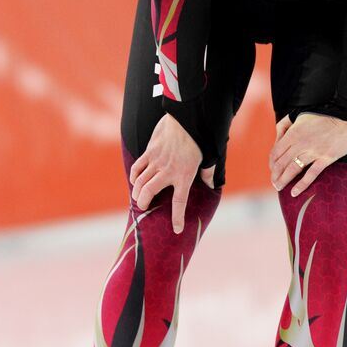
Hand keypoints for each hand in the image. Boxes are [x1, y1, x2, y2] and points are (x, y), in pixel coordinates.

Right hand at [129, 113, 215, 233]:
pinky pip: (138, 167)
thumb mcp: (210, 156)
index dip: (177, 218)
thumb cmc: (200, 137)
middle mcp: (168, 171)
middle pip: (148, 192)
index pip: (179, 202)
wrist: (187, 117)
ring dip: (136, 191)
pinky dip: (134, 176)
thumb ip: (209, 172)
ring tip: (137, 197)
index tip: (176, 229)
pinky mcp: (150, 151)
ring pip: (140, 181)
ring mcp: (156, 161)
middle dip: (143, 203)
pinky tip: (135, 180)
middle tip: (143, 208)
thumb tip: (211, 184)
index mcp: (184, 175)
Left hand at [269, 112, 346, 196]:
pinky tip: (294, 192)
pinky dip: (301, 184)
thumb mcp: (300, 115)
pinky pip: (311, 174)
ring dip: (284, 180)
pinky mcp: (326, 158)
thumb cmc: (323, 114)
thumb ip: (286, 125)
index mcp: (293, 133)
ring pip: (293, 169)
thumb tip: (277, 137)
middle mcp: (301, 143)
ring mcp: (314, 152)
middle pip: (282, 163)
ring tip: (279, 187)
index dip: (272, 163)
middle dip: (276, 175)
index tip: (272, 170)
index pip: (276, 152)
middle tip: (274, 182)